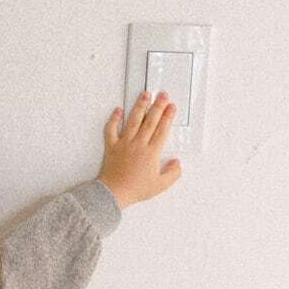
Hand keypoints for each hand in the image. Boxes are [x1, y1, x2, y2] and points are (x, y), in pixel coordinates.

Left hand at [97, 90, 182, 208]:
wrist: (114, 193)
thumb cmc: (135, 190)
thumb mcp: (160, 185)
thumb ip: (172, 174)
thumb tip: (177, 163)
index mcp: (151, 152)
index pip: (162, 129)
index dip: (168, 117)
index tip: (171, 107)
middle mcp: (138, 144)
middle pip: (150, 121)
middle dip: (158, 106)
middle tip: (163, 95)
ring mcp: (124, 143)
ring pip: (133, 120)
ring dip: (140, 106)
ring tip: (145, 95)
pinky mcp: (112, 146)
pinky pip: (111, 129)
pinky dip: (114, 119)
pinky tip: (118, 110)